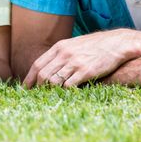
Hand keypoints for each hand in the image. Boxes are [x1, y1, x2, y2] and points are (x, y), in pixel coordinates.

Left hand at [24, 29, 139, 87]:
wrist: (115, 43)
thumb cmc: (94, 45)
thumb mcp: (74, 44)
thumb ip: (61, 54)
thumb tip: (48, 67)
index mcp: (60, 47)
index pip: (38, 64)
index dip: (29, 78)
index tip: (25, 89)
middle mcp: (64, 54)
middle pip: (43, 75)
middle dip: (38, 88)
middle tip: (36, 97)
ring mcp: (74, 62)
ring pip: (54, 81)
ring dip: (51, 92)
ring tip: (50, 98)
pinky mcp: (85, 71)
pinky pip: (69, 86)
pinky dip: (65, 92)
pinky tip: (66, 96)